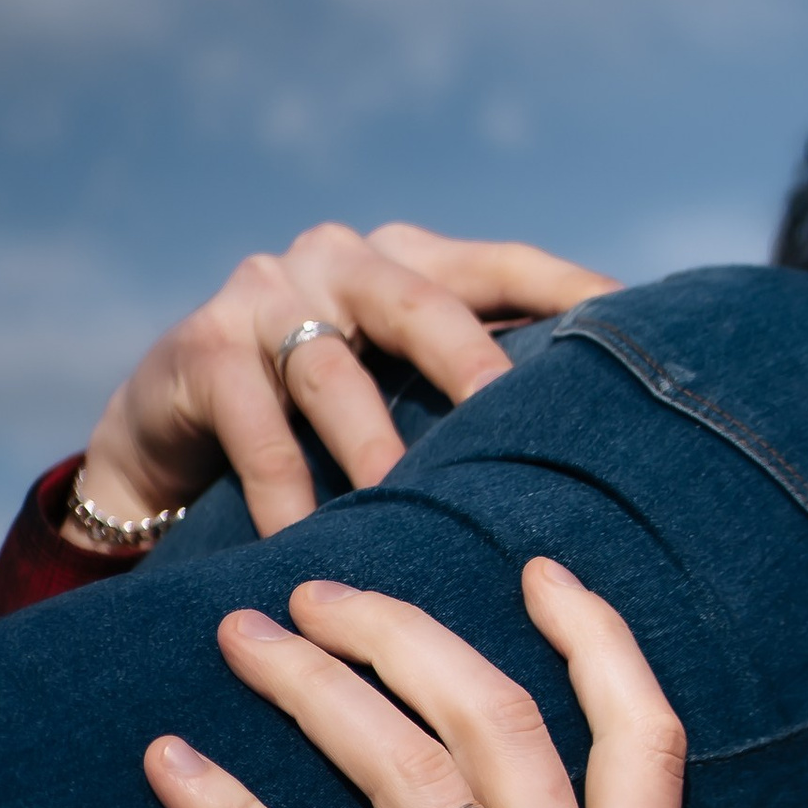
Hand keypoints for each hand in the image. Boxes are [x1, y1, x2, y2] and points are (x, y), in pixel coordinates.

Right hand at [80, 223, 617, 539]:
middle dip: (474, 365)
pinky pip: (256, 430)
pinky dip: (287, 493)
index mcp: (407, 261)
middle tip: (519, 426)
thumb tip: (606, 449)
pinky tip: (311, 546)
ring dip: (376, 449)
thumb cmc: (318, 430)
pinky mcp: (197, 352)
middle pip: (420, 303)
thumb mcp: (400, 396)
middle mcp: (338, 261)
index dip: (568, 288)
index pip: (502, 264)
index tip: (640, 321)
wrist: (167, 444)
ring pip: (333, 373)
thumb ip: (473, 398)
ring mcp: (263, 298)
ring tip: (410, 507)